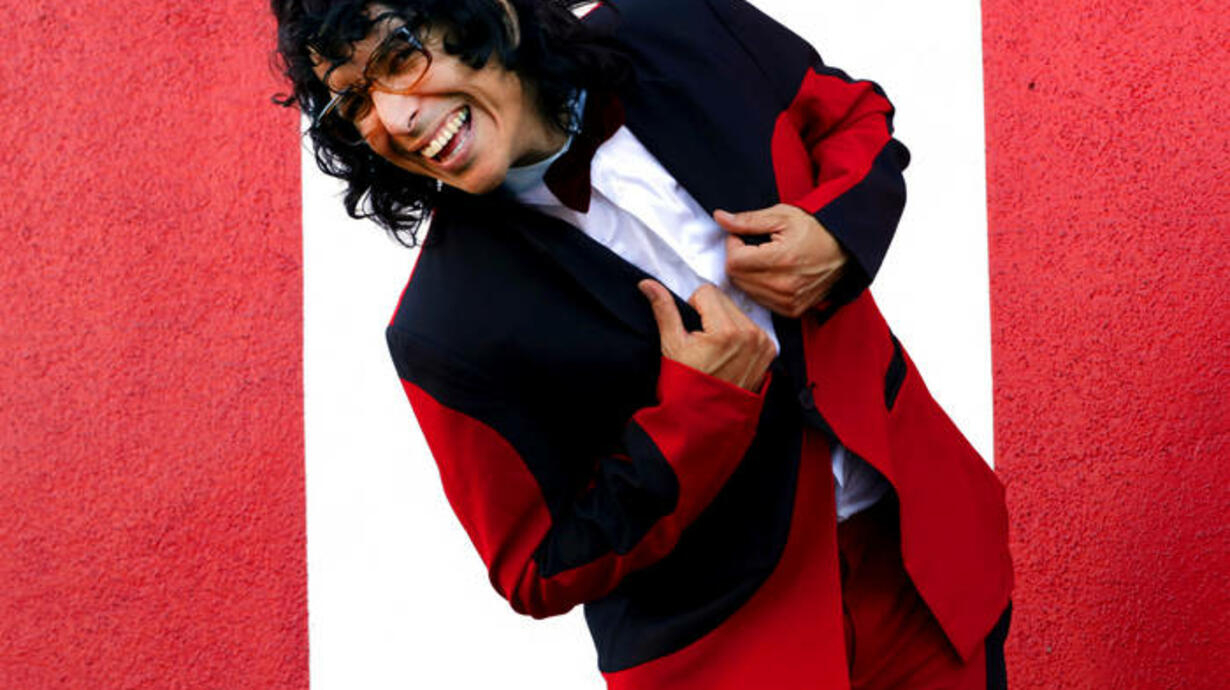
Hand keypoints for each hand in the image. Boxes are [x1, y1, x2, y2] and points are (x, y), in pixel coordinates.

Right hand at [638, 280, 774, 391]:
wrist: (705, 417)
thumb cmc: (686, 383)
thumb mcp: (672, 345)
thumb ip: (664, 309)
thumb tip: (647, 284)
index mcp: (726, 331)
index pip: (707, 292)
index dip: (693, 308)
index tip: (692, 332)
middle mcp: (750, 335)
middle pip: (724, 300)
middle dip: (710, 315)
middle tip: (702, 342)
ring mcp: (762, 344)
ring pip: (737, 312)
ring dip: (725, 323)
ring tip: (716, 350)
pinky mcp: (769, 351)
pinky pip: (751, 326)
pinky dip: (739, 335)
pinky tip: (729, 354)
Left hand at [716, 204, 847, 317]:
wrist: (846, 250)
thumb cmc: (816, 229)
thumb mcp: (782, 216)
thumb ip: (748, 220)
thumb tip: (720, 218)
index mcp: (782, 260)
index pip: (733, 261)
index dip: (733, 245)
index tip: (744, 237)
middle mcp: (785, 286)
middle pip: (737, 278)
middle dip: (739, 260)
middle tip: (755, 247)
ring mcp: (789, 302)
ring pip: (746, 291)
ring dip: (748, 274)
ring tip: (766, 259)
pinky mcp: (792, 311)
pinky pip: (760, 301)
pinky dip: (759, 287)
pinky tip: (772, 273)